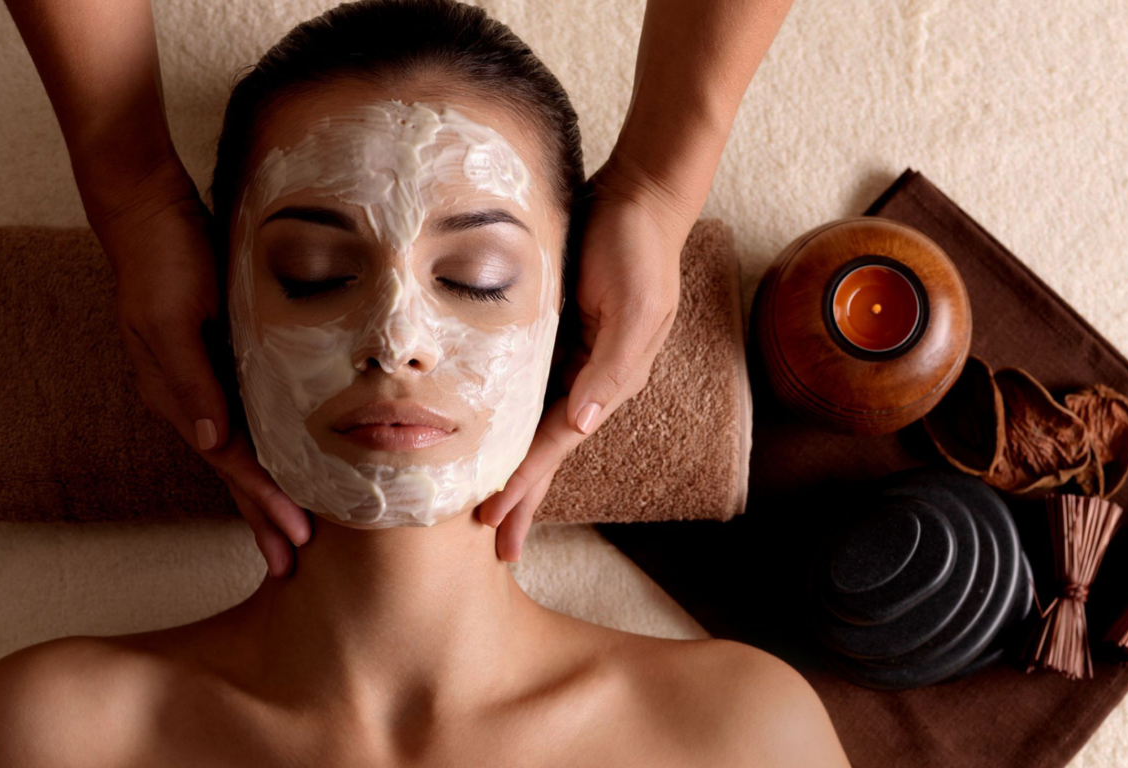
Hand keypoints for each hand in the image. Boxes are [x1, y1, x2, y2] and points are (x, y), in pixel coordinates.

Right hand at [89, 163, 310, 577]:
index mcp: (177, 395)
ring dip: (263, 493)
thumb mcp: (172, 316)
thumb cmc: (163, 257)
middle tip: (291, 564)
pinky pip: (245, 419)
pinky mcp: (216, 359)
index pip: (230, 462)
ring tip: (288, 532)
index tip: (295, 539)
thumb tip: (210, 443)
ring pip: (239, 452)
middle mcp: (187, 397)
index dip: (263, 501)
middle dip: (261, 518)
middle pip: (233, 472)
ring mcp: (200, 380)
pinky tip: (284, 462)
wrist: (146, 208)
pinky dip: (264, 450)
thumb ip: (191, 380)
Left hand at [475, 153, 690, 560]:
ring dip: (514, 469)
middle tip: (495, 546)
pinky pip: (529, 391)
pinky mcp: (555, 336)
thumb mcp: (633, 305)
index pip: (557, 443)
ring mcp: (573, 359)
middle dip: (523, 499)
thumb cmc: (636, 246)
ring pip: (535, 427)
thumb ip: (610, 366)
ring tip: (489, 510)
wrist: (638, 196)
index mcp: (609, 380)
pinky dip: (509, 423)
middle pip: (547, 451)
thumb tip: (583, 425)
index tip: (493, 521)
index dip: (525, 484)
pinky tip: (491, 441)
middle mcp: (591, 378)